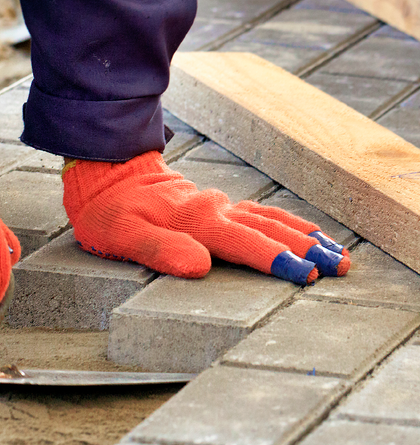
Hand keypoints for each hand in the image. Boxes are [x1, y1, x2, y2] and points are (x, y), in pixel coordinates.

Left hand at [62, 151, 348, 284]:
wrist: (104, 171)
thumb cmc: (108, 209)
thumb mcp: (121, 233)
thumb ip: (161, 249)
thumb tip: (200, 266)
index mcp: (196, 221)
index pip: (245, 244)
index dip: (276, 260)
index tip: (307, 274)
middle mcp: (214, 210)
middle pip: (269, 231)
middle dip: (306, 249)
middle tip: (340, 267)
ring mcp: (217, 205)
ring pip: (271, 220)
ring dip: (304, 236)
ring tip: (336, 252)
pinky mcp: (215, 205)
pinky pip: (260, 213)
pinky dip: (287, 223)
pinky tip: (302, 231)